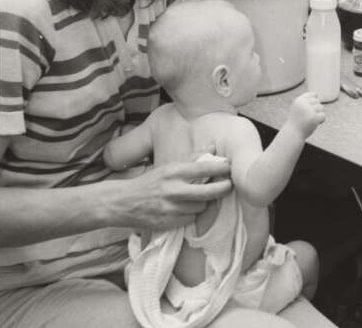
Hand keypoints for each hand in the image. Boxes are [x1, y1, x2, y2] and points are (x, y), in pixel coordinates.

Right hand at [112, 156, 231, 231]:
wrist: (121, 203)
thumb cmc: (148, 182)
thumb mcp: (168, 167)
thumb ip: (192, 158)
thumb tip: (213, 148)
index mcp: (173, 172)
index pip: (204, 168)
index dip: (221, 168)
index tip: (231, 167)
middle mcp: (173, 190)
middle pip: (208, 192)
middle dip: (223, 188)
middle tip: (229, 185)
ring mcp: (170, 208)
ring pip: (201, 207)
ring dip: (204, 203)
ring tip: (200, 197)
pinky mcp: (167, 223)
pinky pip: (190, 219)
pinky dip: (192, 215)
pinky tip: (186, 209)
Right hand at [289, 91, 325, 136]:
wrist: (293, 134)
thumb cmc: (297, 121)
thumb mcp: (299, 107)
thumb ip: (306, 100)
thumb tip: (317, 94)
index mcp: (299, 100)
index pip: (313, 94)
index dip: (313, 102)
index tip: (307, 110)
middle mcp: (303, 103)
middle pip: (318, 101)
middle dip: (316, 109)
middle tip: (307, 117)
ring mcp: (309, 110)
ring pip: (321, 108)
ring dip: (318, 115)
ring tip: (309, 120)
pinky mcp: (314, 117)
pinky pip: (323, 116)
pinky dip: (321, 120)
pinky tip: (314, 124)